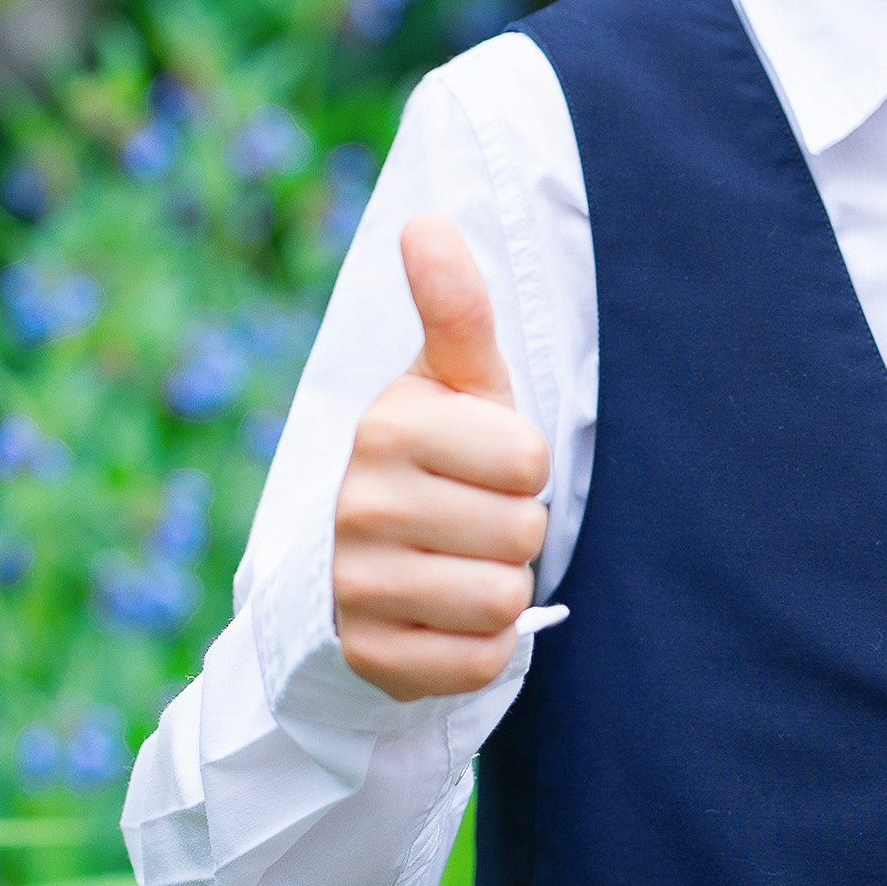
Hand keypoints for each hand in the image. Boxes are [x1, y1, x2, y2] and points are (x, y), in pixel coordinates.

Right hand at [332, 217, 551, 700]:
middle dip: (514, 533)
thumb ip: (455, 308)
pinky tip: (444, 620)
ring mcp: (356, 585)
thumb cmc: (437, 457)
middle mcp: (359, 505)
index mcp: (388, 427)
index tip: (484, 467)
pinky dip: (481, 649)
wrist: (360, 563)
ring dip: (500, 592)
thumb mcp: (455, 382)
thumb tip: (426, 223)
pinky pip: (477, 662)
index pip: (529, 463)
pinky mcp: (368, 657)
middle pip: (521, 535)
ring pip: (501, 601)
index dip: (525, 470)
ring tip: (459, 568)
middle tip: (470, 522)